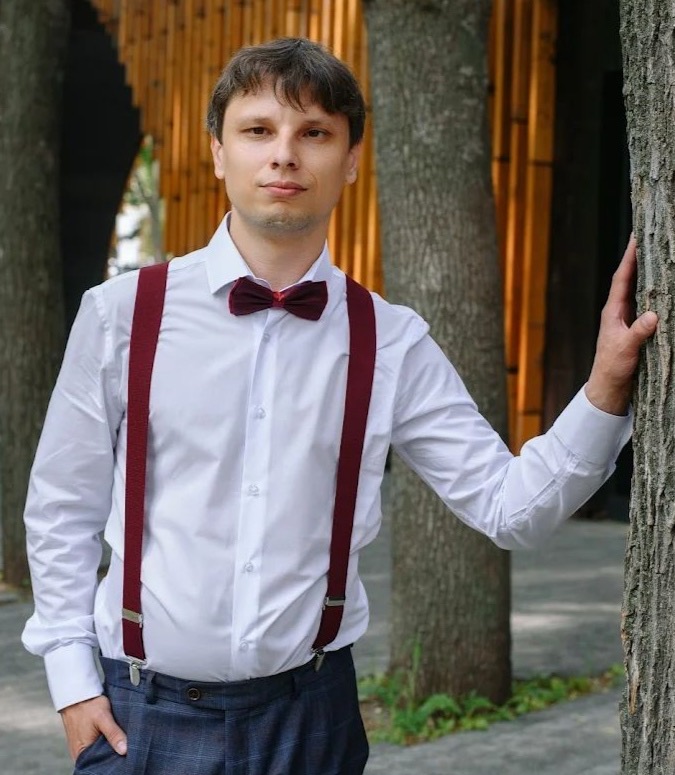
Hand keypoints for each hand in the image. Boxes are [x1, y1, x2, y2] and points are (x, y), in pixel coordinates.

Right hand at [60, 694, 126, 761]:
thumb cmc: (87, 705)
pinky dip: (105, 744)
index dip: (111, 763)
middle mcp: (80, 754)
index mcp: (81, 754)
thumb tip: (125, 750)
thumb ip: (113, 734)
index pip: (98, 766)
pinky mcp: (85, 741)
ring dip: (109, 749)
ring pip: (98, 753)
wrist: (78, 694)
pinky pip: (96, 747)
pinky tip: (115, 739)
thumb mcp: (103, 717)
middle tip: (126, 750)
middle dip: (111, 756)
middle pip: (99, 760)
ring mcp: (82, 748)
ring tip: (121, 744)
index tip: (125, 759)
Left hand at [585, 235, 657, 414]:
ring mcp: (627, 320)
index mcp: (612, 311)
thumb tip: (654, 315)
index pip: (621, 279)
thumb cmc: (612, 368)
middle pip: (631, 279)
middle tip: (649, 238)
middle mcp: (619, 312)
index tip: (636, 238)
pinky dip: (655, 294)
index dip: (629, 258)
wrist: (609, 388)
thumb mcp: (626, 349)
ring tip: (659, 256)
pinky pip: (647, 305)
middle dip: (639, 259)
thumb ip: (638, 332)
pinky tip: (665, 288)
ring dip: (648, 274)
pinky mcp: (636, 329)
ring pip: (639, 291)